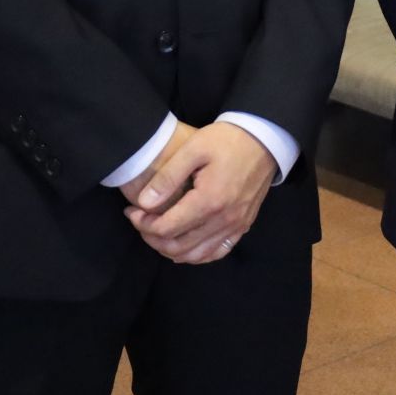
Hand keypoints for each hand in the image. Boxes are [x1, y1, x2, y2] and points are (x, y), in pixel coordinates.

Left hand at [125, 121, 277, 264]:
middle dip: (151, 237)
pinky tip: (183, 246)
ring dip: (170, 249)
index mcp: (210, 200)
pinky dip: (196, 255)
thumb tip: (143, 203)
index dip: (143, 223)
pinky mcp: (243, 226)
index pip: (167, 228)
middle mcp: (224, 219)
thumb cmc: (227, 140)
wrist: (264, 139)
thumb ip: (167, 177)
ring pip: (195, 255)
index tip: (131, 211)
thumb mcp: (194, 148)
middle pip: (178, 246)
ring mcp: (236, 226)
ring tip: (157, 231)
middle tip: (140, 220)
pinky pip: (216, 253)